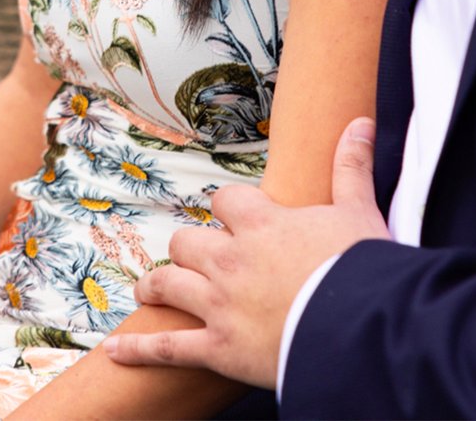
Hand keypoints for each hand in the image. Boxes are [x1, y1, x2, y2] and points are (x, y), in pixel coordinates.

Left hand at [105, 118, 386, 387]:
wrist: (358, 324)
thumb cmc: (360, 266)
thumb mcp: (360, 210)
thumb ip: (353, 166)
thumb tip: (360, 123)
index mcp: (263, 224)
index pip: (225, 199)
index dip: (228, 206)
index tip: (234, 215)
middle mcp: (230, 259)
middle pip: (186, 242)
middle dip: (189, 247)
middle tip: (196, 256)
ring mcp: (218, 304)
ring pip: (166, 285)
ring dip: (155, 286)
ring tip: (149, 289)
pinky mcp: (216, 348)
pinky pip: (164, 348)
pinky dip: (137, 349)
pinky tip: (115, 351)